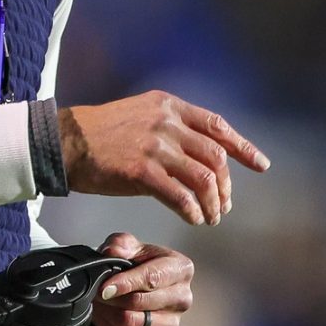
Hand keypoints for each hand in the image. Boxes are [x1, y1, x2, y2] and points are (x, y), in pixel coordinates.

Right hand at [58, 91, 268, 224]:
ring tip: (210, 218)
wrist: (64, 142)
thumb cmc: (100, 134)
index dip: (243, 147)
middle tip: (224, 206)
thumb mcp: (140, 116)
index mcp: (169, 106)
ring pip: (204, 178)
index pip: (217, 126)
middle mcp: (166, 122)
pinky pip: (180, 195)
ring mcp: (155, 145)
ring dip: (212, 203)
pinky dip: (192, 210)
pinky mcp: (141, 170)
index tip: (261, 165)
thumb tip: (198, 155)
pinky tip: (192, 219)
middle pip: (215, 156)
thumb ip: (170, 129)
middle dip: (226, 186)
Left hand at [91, 233, 192, 325]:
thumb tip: (113, 252)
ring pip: (132, 323)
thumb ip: (120, 244)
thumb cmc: (135, 264)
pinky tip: (104, 318)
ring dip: (108, 314)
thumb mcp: (127, 246)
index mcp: (181, 269)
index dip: (125, 283)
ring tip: (98, 303)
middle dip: (112, 298)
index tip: (105, 287)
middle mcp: (182, 298)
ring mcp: (172, 324)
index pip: (152, 278)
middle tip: (95, 292)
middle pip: (141, 302)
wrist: (133, 286)